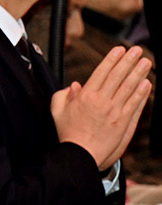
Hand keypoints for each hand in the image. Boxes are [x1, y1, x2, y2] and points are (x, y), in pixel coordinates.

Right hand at [51, 45, 151, 169]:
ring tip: (145, 62)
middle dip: (129, 61)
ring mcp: (115, 111)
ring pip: (130, 87)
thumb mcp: (57, 112)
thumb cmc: (68, 134)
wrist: (80, 154)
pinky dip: (142, 93)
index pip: (102, 72)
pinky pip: (135, 103)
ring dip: (139, 73)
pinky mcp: (124, 121)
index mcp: (86, 96)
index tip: (120, 49)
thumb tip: (74, 86)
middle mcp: (102, 101)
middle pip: (119, 76)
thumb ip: (63, 95)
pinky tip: (146, 83)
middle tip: (137, 50)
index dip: (112, 59)